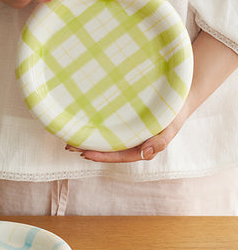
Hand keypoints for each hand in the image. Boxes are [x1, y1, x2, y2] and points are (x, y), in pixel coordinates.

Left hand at [66, 108, 187, 162]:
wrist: (180, 93)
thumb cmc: (175, 112)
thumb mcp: (171, 127)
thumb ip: (161, 141)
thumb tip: (145, 154)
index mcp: (140, 149)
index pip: (117, 156)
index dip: (101, 156)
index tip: (84, 153)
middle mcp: (131, 142)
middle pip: (106, 149)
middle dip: (87, 148)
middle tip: (68, 144)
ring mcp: (127, 131)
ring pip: (104, 138)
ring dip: (88, 138)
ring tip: (69, 135)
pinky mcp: (124, 119)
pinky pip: (107, 124)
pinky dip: (95, 124)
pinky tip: (83, 121)